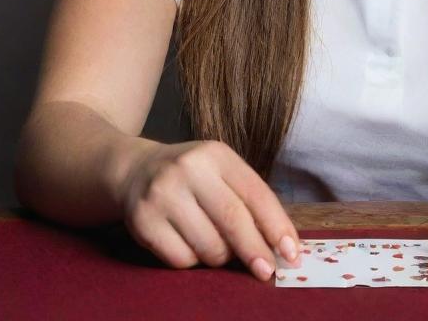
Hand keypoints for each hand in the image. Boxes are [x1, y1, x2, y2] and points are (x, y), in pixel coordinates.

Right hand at [115, 138, 301, 281]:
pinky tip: (188, 243)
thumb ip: (249, 200)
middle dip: (256, 251)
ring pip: (209, 246)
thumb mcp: (220, 171)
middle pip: (233, 220)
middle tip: (268, 271)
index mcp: (216, 154)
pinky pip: (182, 260)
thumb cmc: (192, 177)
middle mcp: (189, 169)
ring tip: (215, 243)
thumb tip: (282, 244)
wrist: (135, 171)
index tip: (292, 253)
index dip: (277, 226)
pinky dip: (193, 261)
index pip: (255, 193)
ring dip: (221, 256)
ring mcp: (163, 195)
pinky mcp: (143, 222)